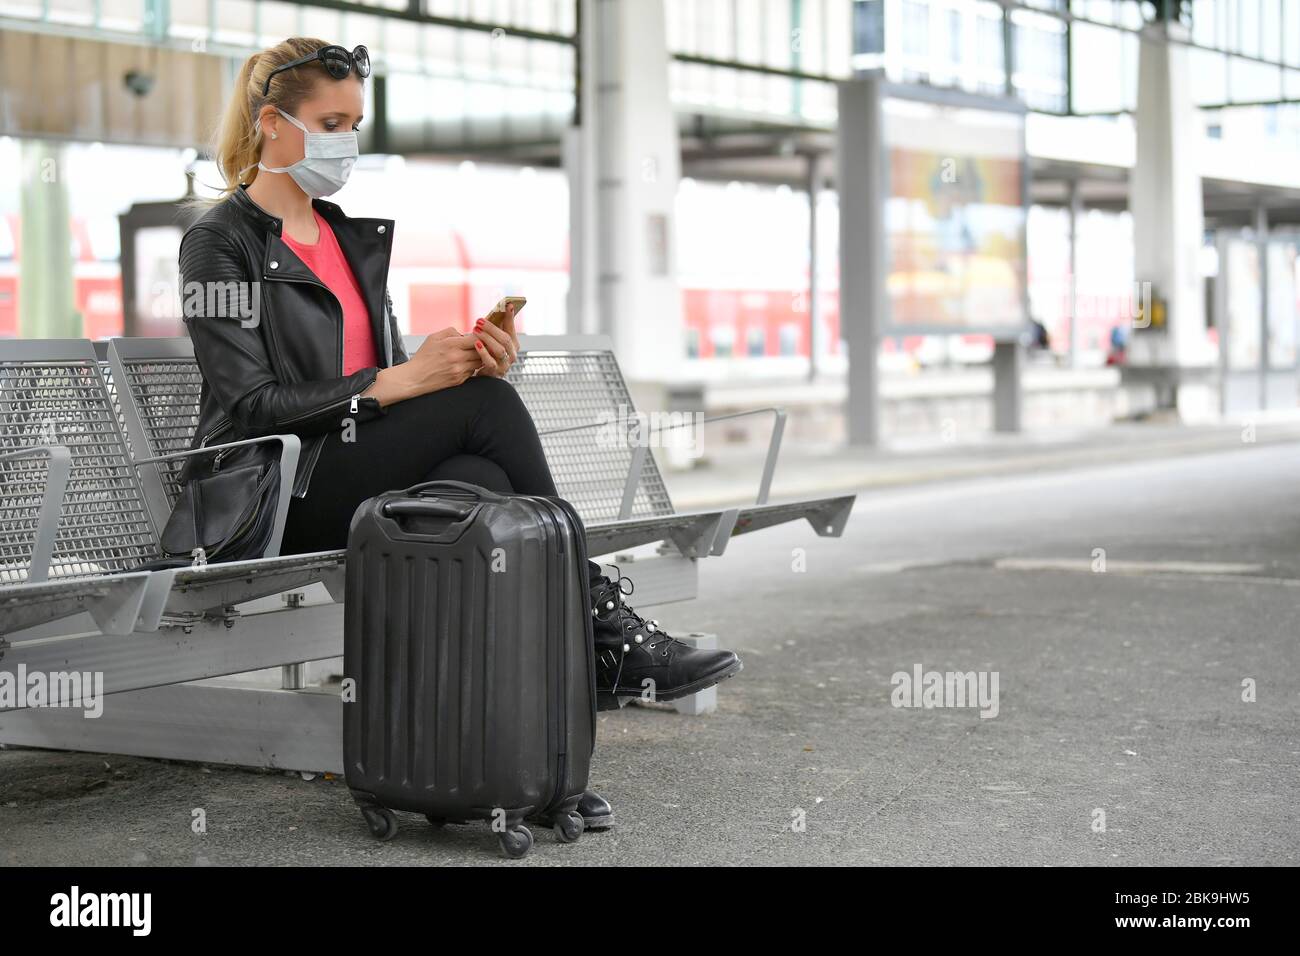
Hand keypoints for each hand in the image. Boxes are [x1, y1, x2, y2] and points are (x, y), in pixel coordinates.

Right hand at [365, 327, 479, 403]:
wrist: (414, 378)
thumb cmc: (423, 357)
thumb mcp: (433, 338)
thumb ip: (451, 331)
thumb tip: (467, 333)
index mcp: (451, 344)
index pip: (476, 338)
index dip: (480, 336)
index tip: (478, 336)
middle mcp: (457, 358)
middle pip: (480, 350)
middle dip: (480, 346)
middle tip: (478, 344)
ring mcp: (459, 370)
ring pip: (479, 361)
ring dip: (477, 357)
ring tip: (470, 354)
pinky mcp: (459, 380)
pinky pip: (473, 371)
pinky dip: (471, 367)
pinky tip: (463, 364)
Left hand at [470, 303, 520, 378]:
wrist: (482, 375)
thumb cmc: (487, 353)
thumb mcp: (492, 340)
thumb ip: (495, 329)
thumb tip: (497, 309)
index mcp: (513, 344)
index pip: (512, 328)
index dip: (510, 316)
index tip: (507, 304)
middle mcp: (512, 354)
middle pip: (505, 339)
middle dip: (492, 328)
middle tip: (479, 320)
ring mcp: (505, 364)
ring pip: (499, 349)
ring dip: (487, 338)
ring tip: (475, 330)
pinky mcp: (496, 372)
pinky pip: (490, 362)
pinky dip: (483, 352)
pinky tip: (476, 343)